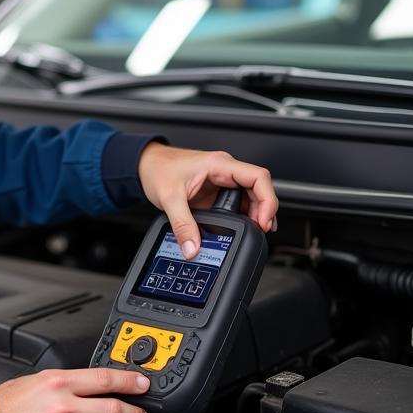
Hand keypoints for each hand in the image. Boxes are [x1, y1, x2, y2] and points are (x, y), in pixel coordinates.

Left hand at [138, 144, 277, 258]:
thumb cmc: (157, 169)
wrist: (145, 165)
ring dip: (255, 213)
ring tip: (255, 231)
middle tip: (260, 230)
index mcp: (219, 165)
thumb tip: (193, 248)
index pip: (258, 176)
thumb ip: (182, 225)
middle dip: (264, 210)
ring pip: (251, 195)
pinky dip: (244, 215)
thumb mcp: (169, 198)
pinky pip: (238, 202)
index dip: (268, 199)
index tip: (264, 220)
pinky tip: (243, 227)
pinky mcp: (216, 191)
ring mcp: (221, 181)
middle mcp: (224, 170)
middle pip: (259, 188)